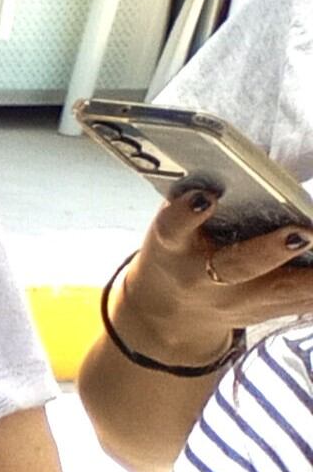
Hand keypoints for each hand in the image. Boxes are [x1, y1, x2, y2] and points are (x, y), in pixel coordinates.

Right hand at [114, 189, 312, 364]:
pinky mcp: (269, 311)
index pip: (173, 228)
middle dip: (270, 250)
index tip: (205, 198)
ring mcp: (240, 301)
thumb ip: (204, 197)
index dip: (186, 214)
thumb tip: (267, 160)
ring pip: (285, 291)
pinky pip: (307, 301)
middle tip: (301, 233)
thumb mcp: (176, 222)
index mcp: (173, 248)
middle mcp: (204, 278)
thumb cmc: (181, 251)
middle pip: (238, 267)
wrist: (173, 310)